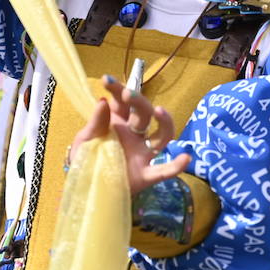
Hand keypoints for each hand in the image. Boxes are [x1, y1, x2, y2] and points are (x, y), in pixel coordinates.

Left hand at [68, 76, 189, 195]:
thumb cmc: (85, 160)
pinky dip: (176, 165)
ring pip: (163, 136)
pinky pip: (164, 170)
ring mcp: (142, 154)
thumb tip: (103, 100)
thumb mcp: (85, 139)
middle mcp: (134, 136)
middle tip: (128, 94)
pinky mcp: (145, 175)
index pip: (123, 102)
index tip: (106, 80)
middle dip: (139, 100)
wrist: (83, 188)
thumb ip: (95, 122)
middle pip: (145, 114)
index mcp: (118, 124)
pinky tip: (185, 158)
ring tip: (160, 111)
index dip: (118, 90)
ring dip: (165, 122)